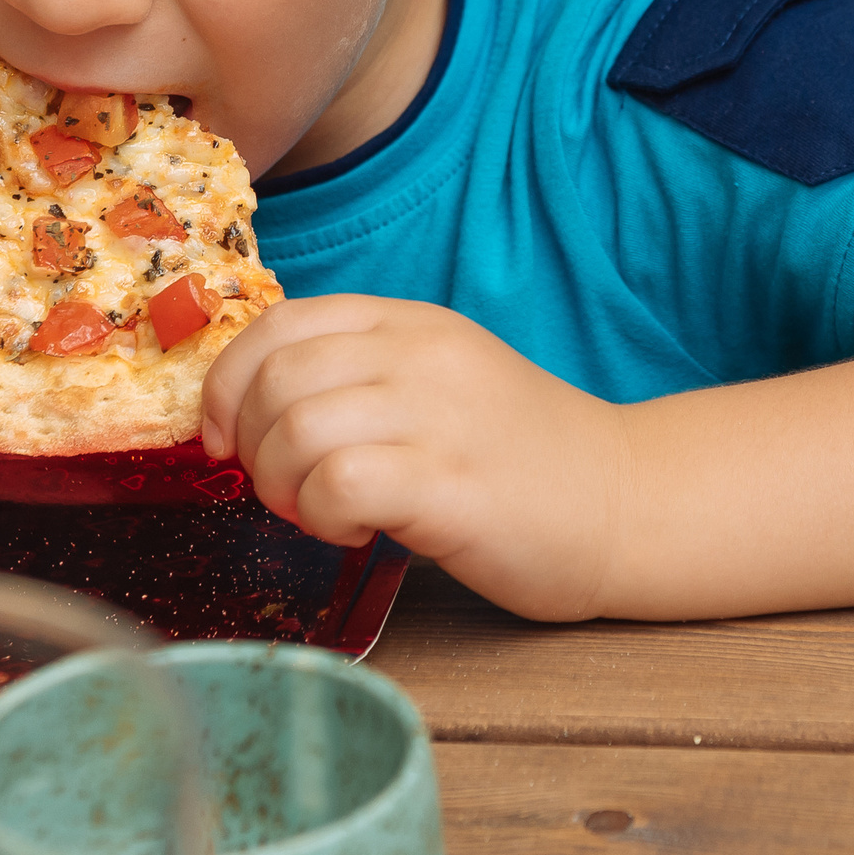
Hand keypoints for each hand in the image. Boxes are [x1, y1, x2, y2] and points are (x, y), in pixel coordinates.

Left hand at [199, 294, 631, 620]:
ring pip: (298, 428)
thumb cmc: (519, 456)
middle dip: (251, 446)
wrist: (626, 501)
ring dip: (284, 486)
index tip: (227, 439)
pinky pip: (341, 483)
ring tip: (321, 514)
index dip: (228, 384)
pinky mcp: (453, 485)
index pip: (279, 324)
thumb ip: (358, 376)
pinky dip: (323, 515)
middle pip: (277, 378)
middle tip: (282, 491)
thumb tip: (251, 410)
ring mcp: (440, 415)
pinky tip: (357, 531)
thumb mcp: (438, 381)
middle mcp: (421, 356)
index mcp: (410, 323)